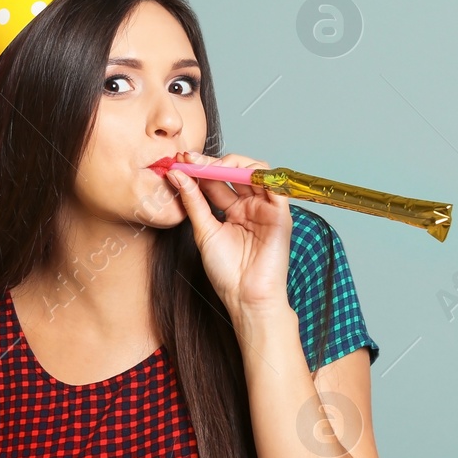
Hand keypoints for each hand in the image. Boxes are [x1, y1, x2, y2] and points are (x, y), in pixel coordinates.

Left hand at [163, 150, 291, 313]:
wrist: (246, 297)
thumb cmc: (226, 271)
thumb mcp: (203, 231)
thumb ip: (193, 201)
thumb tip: (177, 175)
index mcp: (231, 210)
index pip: (216, 180)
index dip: (199, 168)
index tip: (180, 161)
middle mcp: (249, 205)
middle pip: (234, 171)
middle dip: (212, 162)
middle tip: (191, 159)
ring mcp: (265, 208)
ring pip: (255, 172)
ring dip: (233, 164)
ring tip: (210, 166)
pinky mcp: (281, 213)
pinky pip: (275, 186)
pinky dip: (260, 175)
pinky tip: (238, 173)